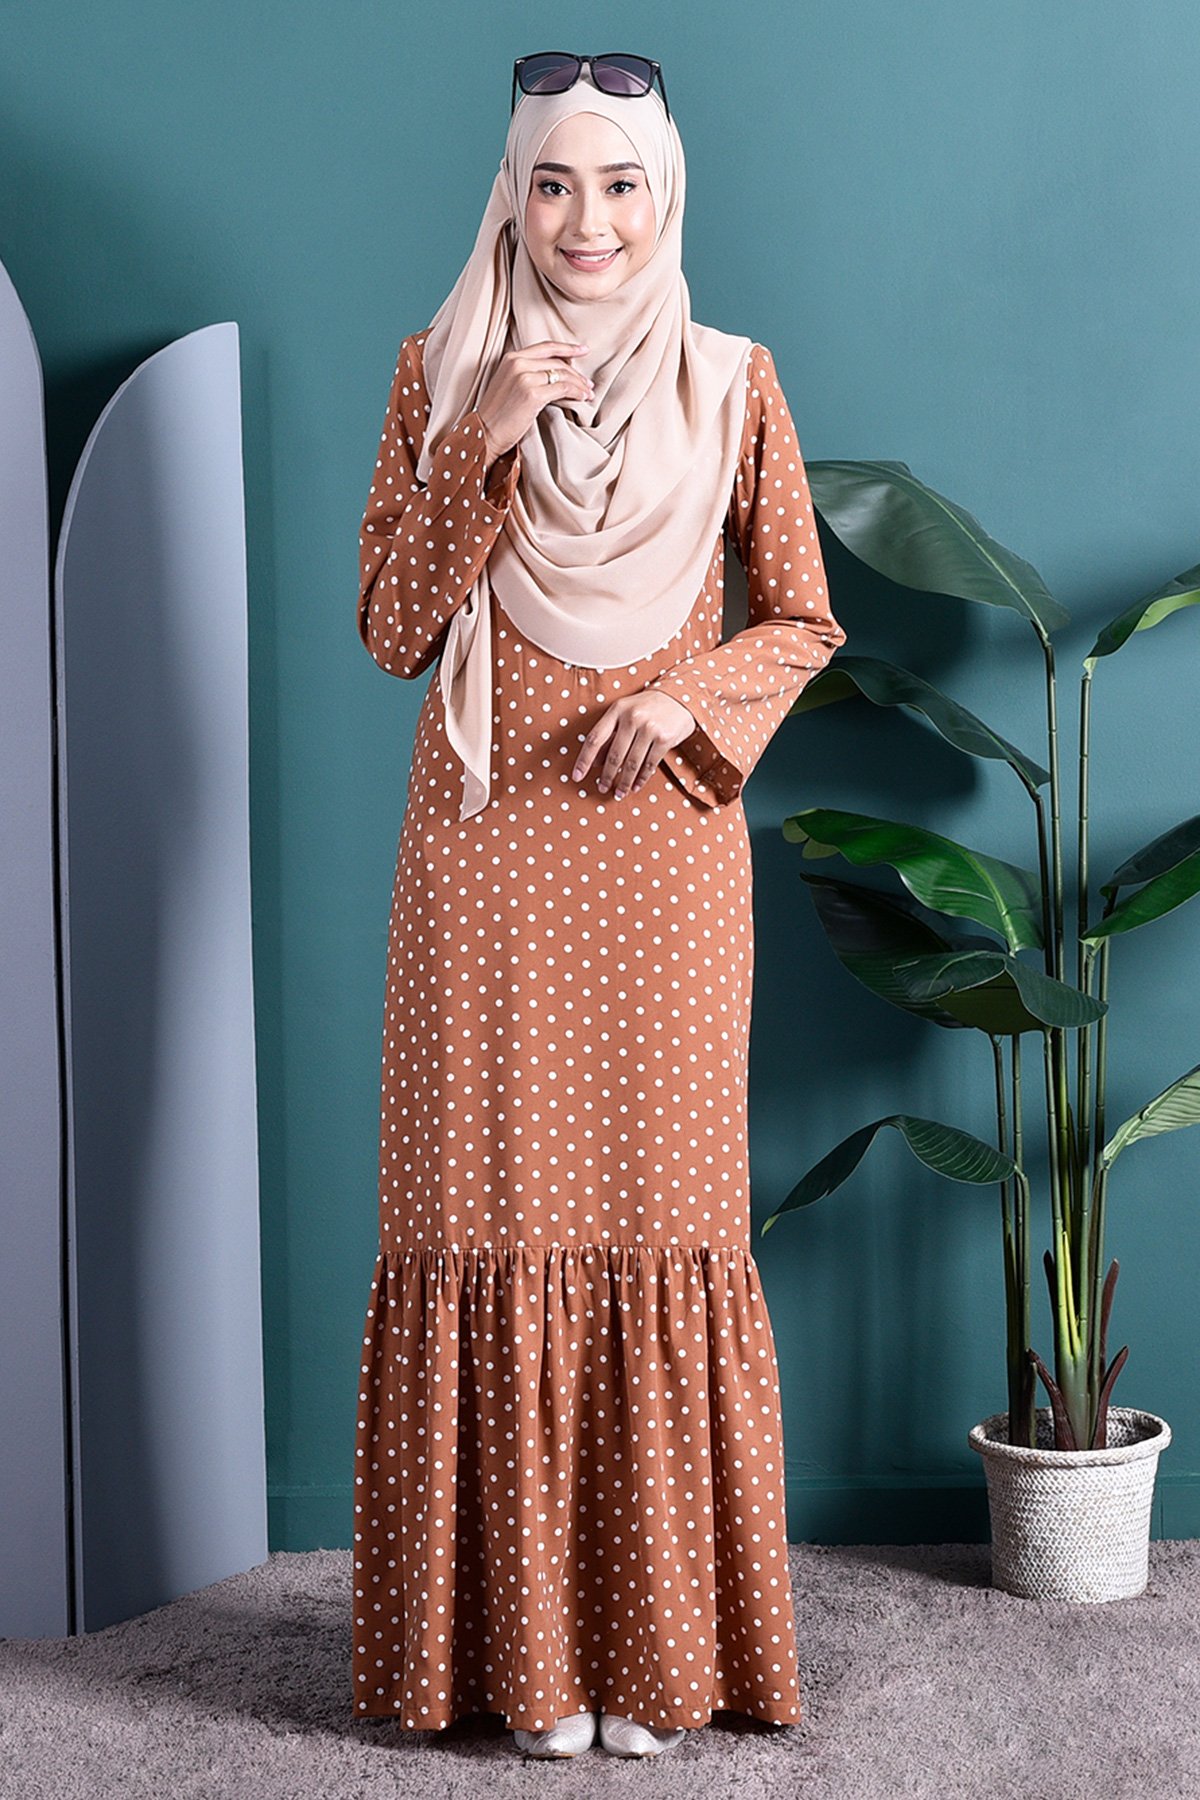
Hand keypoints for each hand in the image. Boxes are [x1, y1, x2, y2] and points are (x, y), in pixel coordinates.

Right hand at [475, 339, 594, 459]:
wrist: (484, 433)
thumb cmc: (496, 414)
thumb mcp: (508, 384)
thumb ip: (525, 373)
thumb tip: (552, 373)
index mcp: (511, 358)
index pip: (546, 347)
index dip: (567, 348)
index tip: (583, 350)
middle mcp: (518, 363)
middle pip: (557, 362)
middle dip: (576, 373)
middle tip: (588, 383)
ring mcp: (525, 378)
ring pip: (562, 375)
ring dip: (579, 384)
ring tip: (588, 393)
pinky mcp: (532, 394)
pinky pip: (562, 389)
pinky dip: (576, 393)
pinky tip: (582, 399)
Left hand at [571, 690, 697, 800]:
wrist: (679, 697)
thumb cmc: (646, 708)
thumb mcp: (625, 713)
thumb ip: (610, 734)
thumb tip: (595, 762)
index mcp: (617, 710)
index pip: (595, 738)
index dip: (584, 760)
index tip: (577, 776)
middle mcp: (632, 717)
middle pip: (614, 755)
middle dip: (607, 776)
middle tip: (602, 788)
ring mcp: (649, 728)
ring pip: (632, 763)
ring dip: (624, 782)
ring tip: (619, 793)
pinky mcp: (664, 738)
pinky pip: (649, 764)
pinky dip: (641, 778)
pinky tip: (636, 786)